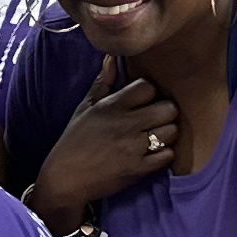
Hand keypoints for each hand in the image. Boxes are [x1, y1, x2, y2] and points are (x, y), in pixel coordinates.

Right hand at [29, 72, 173, 232]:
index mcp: (111, 107)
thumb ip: (103, 83)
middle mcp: (125, 125)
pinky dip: (164, 155)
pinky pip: (168, 156)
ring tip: (156, 137)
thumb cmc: (74, 141)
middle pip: (168, 108)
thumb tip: (112, 58)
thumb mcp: (84, 108)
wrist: (65, 179)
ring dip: (167, 134)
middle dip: (165, 112)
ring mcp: (133, 148)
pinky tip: (153, 154)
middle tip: (156, 119)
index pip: (148, 86)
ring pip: (171, 132)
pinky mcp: (138, 169)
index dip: (149, 93)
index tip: (143, 102)